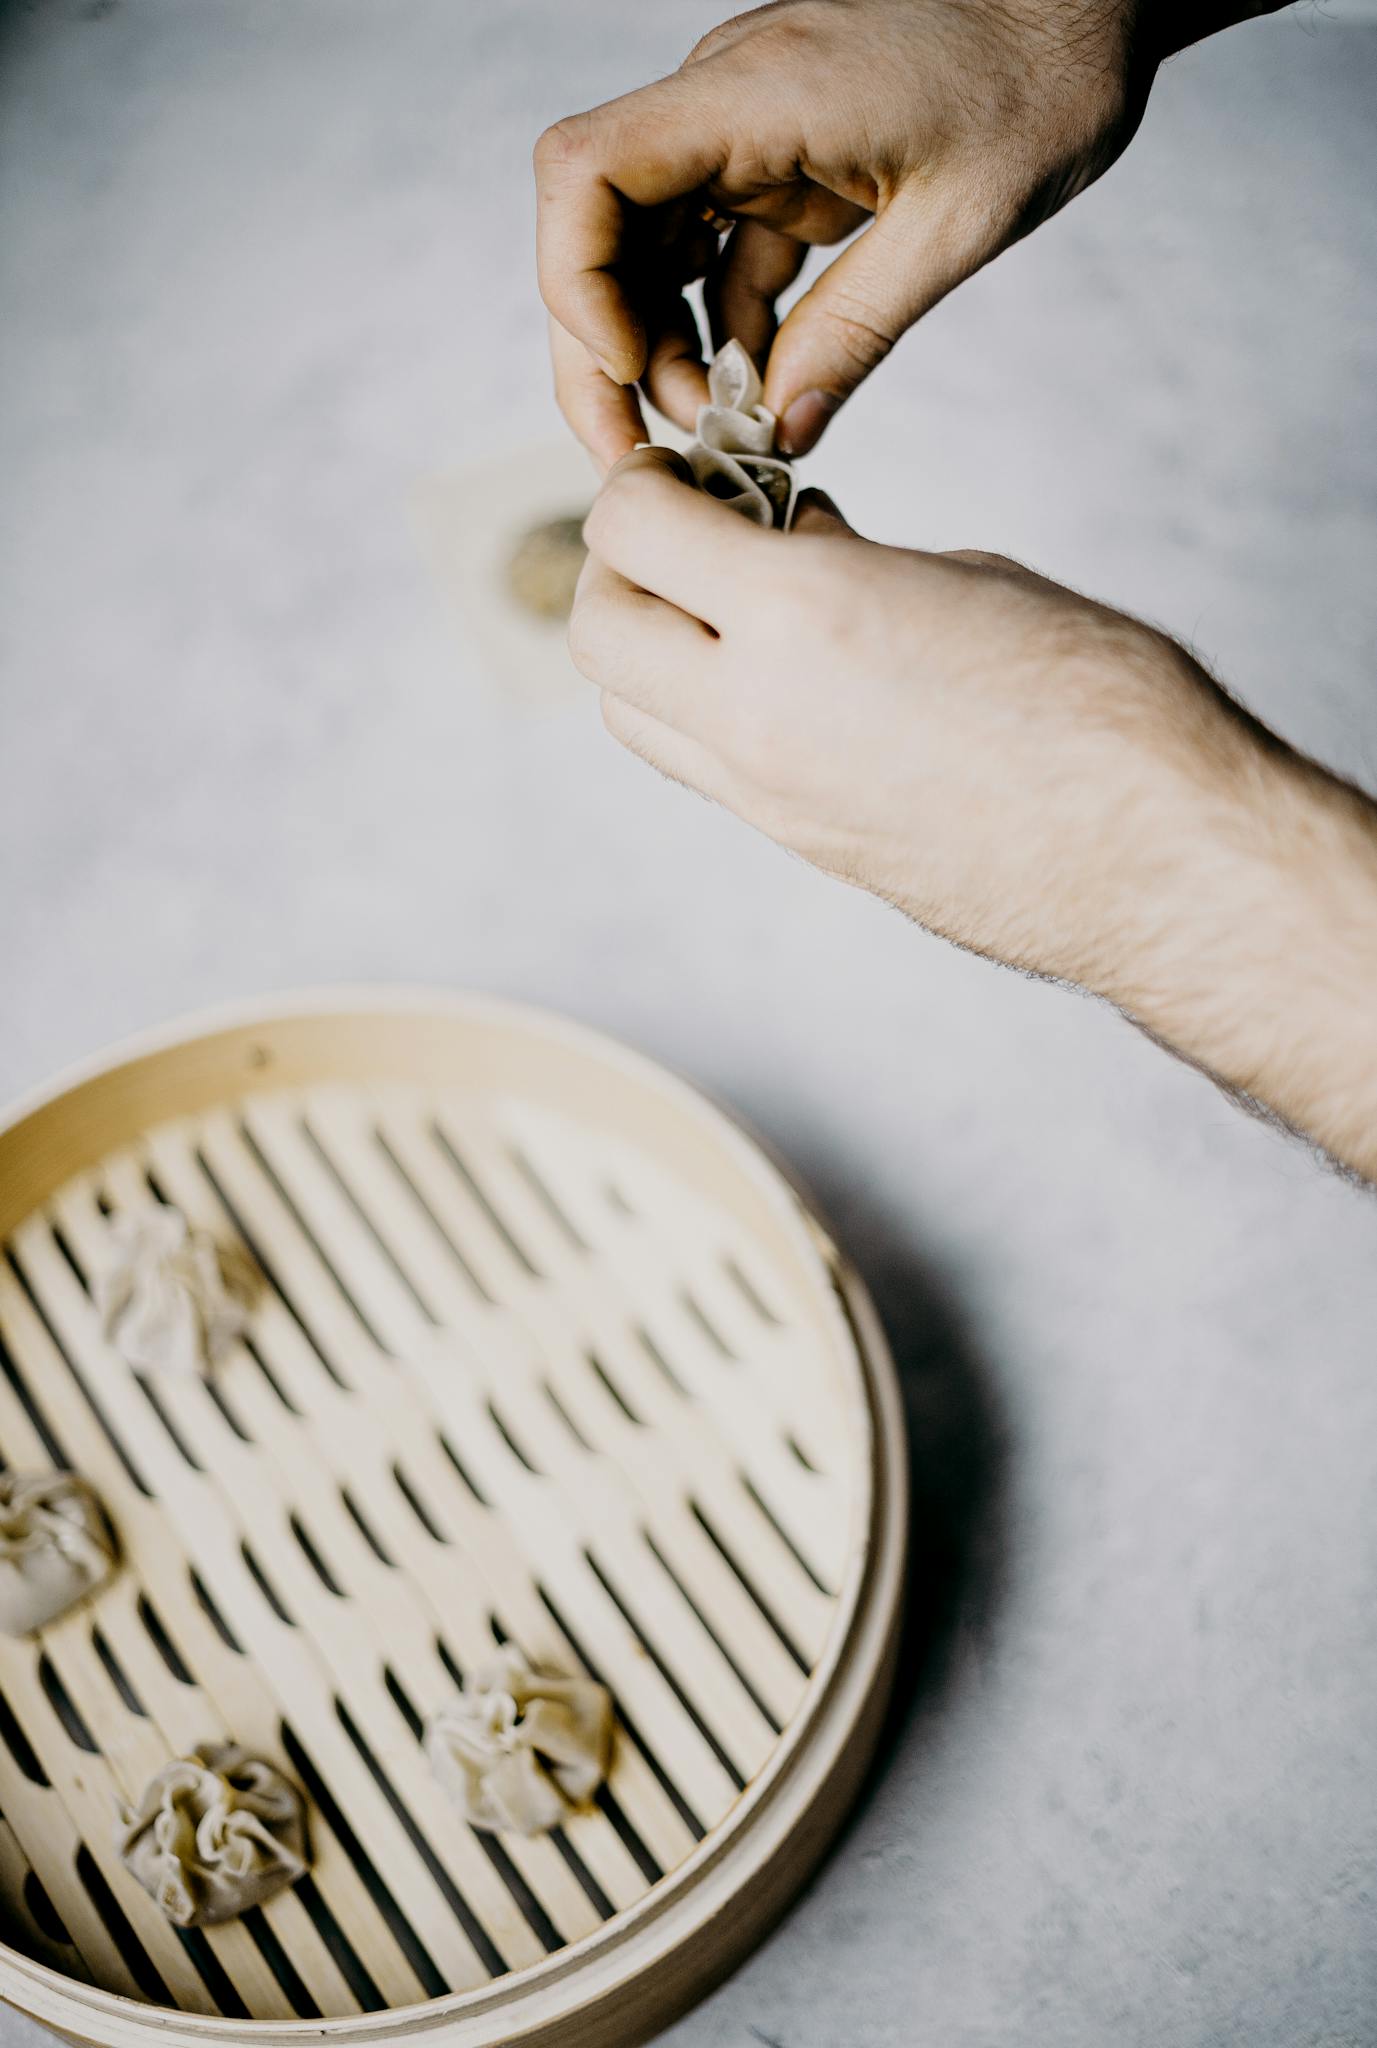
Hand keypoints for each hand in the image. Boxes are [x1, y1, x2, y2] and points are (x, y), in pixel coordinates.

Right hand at [536, 0, 1155, 471]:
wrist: (1084, 1)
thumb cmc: (1042, 77)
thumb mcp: (961, 225)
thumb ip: (856, 333)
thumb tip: (780, 436)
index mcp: (754, 94)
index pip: (586, 174)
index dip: (577, 287)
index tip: (633, 375)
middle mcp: (724, 101)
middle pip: (595, 229)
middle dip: (604, 353)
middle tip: (649, 452)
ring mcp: (742, 130)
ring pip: (645, 252)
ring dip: (665, 351)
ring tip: (725, 428)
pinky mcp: (775, 159)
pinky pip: (713, 256)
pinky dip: (722, 329)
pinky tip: (760, 389)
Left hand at [570, 449, 1376, 1179]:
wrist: (1157, 853)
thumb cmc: (1099, 698)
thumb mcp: (962, 580)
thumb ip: (845, 562)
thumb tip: (788, 547)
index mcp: (800, 616)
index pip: (629, 532)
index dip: (642, 486)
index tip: (683, 471)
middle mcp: (755, 715)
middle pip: (598, 635)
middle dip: (622, 571)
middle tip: (688, 537)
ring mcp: (768, 798)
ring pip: (630, 716)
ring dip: (649, 653)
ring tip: (732, 613)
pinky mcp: (799, 846)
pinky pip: (700, 768)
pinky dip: (704, 711)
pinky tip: (782, 679)